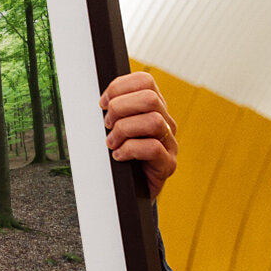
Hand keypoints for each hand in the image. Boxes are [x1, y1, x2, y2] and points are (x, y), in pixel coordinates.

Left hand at [100, 71, 177, 199]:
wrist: (130, 190)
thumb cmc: (120, 155)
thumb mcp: (115, 128)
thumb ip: (113, 111)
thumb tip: (101, 101)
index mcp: (153, 108)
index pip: (144, 81)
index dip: (119, 87)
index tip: (103, 103)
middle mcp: (165, 122)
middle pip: (150, 98)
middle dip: (120, 108)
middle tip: (107, 125)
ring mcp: (170, 143)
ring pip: (153, 121)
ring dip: (124, 130)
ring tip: (112, 143)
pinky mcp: (168, 164)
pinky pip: (153, 148)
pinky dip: (129, 150)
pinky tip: (119, 156)